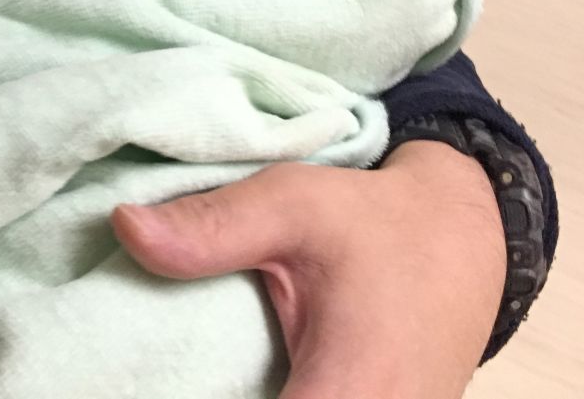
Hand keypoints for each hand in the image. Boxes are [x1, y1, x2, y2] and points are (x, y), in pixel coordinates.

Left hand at [112, 141, 505, 398]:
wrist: (460, 241)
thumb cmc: (377, 223)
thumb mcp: (294, 204)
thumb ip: (212, 227)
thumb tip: (124, 227)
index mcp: (350, 393)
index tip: (148, 379)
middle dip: (210, 393)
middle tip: (153, 370)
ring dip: (236, 394)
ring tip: (191, 370)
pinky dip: (260, 392)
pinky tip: (229, 376)